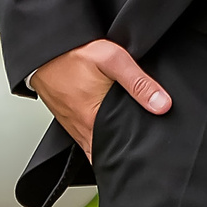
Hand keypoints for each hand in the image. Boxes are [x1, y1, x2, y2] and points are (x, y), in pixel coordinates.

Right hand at [31, 37, 170, 162]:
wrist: (44, 50)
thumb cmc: (72, 54)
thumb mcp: (112, 60)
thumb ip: (138, 83)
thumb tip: (162, 104)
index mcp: (93, 122)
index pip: (117, 153)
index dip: (133, 156)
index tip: (148, 155)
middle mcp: (82, 129)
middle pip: (107, 153)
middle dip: (124, 154)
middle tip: (143, 150)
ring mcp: (73, 126)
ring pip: (96, 146)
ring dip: (111, 145)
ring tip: (129, 140)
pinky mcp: (69, 118)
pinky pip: (87, 134)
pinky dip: (100, 134)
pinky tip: (109, 124)